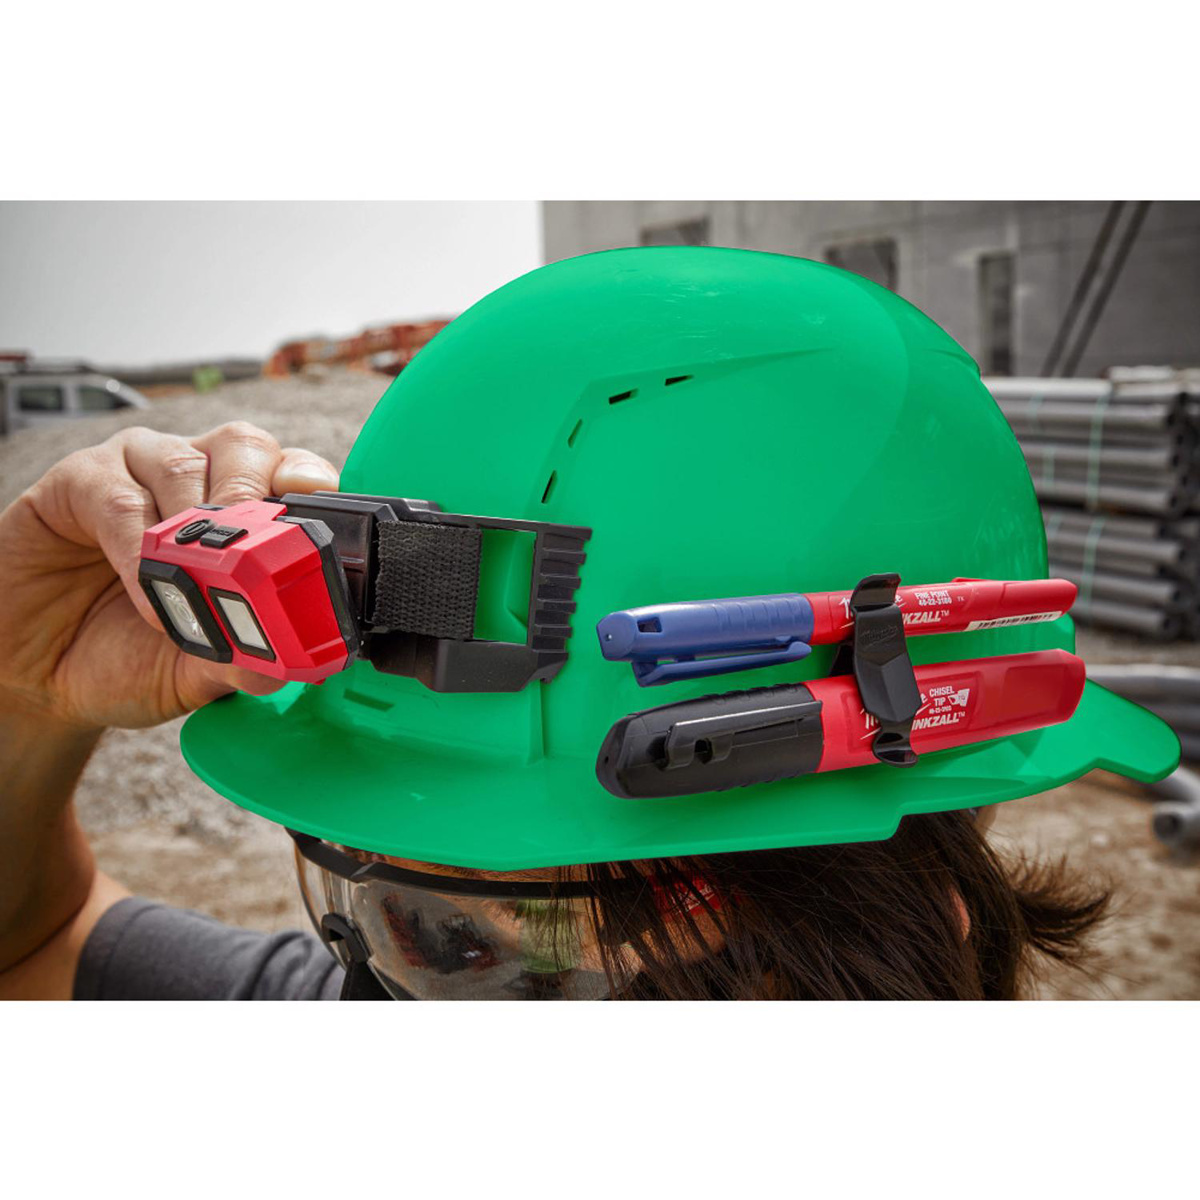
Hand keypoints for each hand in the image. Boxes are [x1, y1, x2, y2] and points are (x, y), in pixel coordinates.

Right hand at [0, 422, 339, 730]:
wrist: (41, 677)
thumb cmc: (129, 657)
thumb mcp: (198, 668)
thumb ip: (243, 658)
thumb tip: (288, 661)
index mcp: (241, 512)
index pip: (289, 471)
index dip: (308, 481)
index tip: (318, 506)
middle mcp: (195, 478)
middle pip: (245, 447)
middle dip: (254, 495)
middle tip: (250, 551)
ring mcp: (137, 471)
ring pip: (185, 462)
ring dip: (193, 527)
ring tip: (189, 584)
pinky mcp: (78, 480)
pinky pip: (117, 493)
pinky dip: (137, 544)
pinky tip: (143, 585)